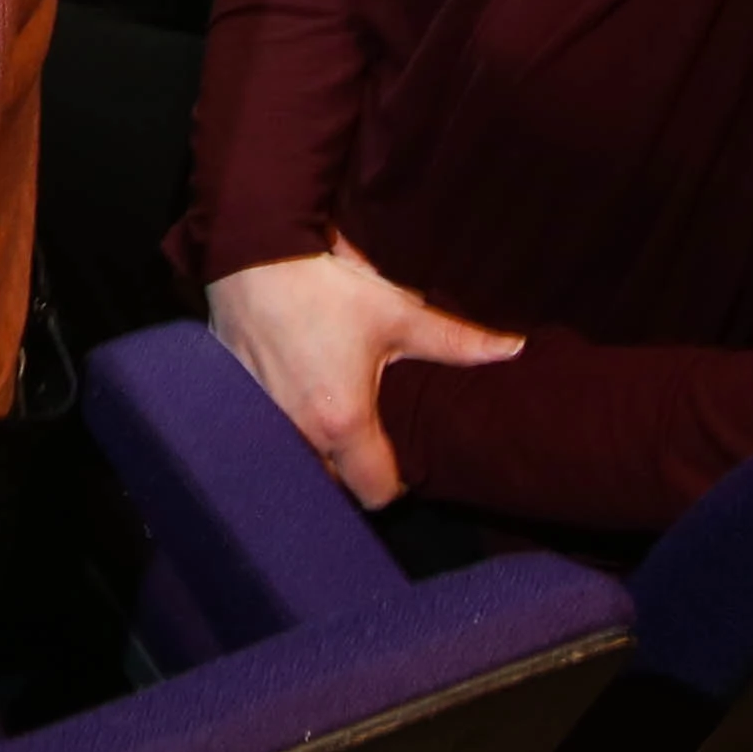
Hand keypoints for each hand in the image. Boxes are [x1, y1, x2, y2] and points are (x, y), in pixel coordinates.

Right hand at [206, 241, 520, 509]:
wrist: (251, 256)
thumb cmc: (324, 287)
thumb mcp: (395, 313)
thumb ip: (455, 340)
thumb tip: (513, 349)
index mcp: (343, 422)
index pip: (376, 495)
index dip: (397, 484)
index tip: (403, 459)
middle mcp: (299, 434)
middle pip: (337, 485)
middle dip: (356, 468)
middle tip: (374, 434)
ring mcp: (263, 423)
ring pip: (301, 463)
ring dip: (321, 451)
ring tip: (337, 415)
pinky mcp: (239, 405)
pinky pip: (270, 437)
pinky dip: (288, 428)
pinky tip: (301, 395)